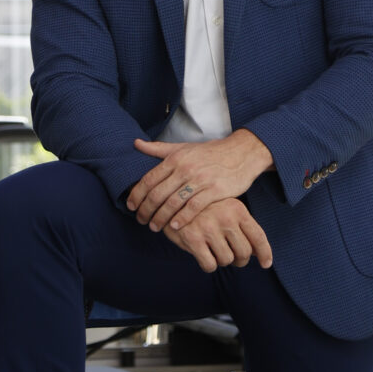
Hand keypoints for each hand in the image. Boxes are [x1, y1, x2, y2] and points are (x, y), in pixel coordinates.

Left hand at [127, 130, 272, 232]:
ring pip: (174, 203)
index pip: (149, 179)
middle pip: (158, 193)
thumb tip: (136, 144)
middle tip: (141, 221)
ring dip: (161, 217)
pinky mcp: (215, 190)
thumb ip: (159, 149)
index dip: (137, 194)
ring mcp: (200, 179)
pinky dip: (182, 218)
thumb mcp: (183, 147)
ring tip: (154, 227)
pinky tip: (175, 226)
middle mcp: (185, 168)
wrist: (241, 153)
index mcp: (175, 158)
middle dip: (146, 210)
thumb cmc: (210, 152)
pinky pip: (194, 207)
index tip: (131, 206)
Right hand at [165, 196, 272, 272]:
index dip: (265, 253)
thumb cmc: (203, 207)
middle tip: (232, 258)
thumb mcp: (225, 208)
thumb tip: (259, 253)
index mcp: (237, 209)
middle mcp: (226, 218)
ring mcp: (209, 228)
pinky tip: (203, 257)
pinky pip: (209, 264)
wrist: (171, 197)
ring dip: (222, 261)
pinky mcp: (192, 238)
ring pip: (227, 260)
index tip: (266, 264)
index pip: (258, 236)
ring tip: (214, 252)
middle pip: (244, 252)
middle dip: (240, 260)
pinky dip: (208, 265)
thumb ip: (242, 227)